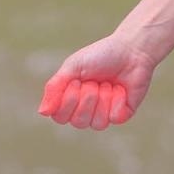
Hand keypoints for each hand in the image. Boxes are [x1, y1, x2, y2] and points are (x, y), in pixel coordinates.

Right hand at [39, 33, 156, 130]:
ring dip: (102, 99)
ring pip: (97, 124)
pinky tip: (120, 89)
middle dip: (87, 98)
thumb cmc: (100, 55)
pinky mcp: (122, 114)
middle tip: (94, 81)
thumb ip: (55, 87)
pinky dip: (116, 100)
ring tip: (107, 84)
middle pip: (78, 122)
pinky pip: (114, 118)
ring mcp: (104, 113)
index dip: (67, 102)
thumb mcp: (73, 66)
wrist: (130, 49)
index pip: (60, 117)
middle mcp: (86, 110)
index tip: (76, 81)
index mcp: (71, 100)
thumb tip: (42, 112)